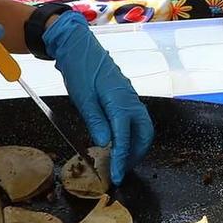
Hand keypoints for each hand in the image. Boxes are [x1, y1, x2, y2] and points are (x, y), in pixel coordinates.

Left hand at [43, 11, 153, 182]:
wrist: (78, 46)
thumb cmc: (79, 70)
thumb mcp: (82, 99)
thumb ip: (96, 122)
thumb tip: (106, 144)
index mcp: (120, 101)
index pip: (124, 137)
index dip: (120, 159)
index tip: (115, 176)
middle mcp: (130, 100)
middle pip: (144, 133)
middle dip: (136, 154)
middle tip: (121, 169)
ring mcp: (130, 97)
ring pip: (142, 127)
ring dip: (135, 145)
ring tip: (120, 158)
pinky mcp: (125, 95)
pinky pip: (135, 119)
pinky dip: (131, 134)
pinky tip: (118, 140)